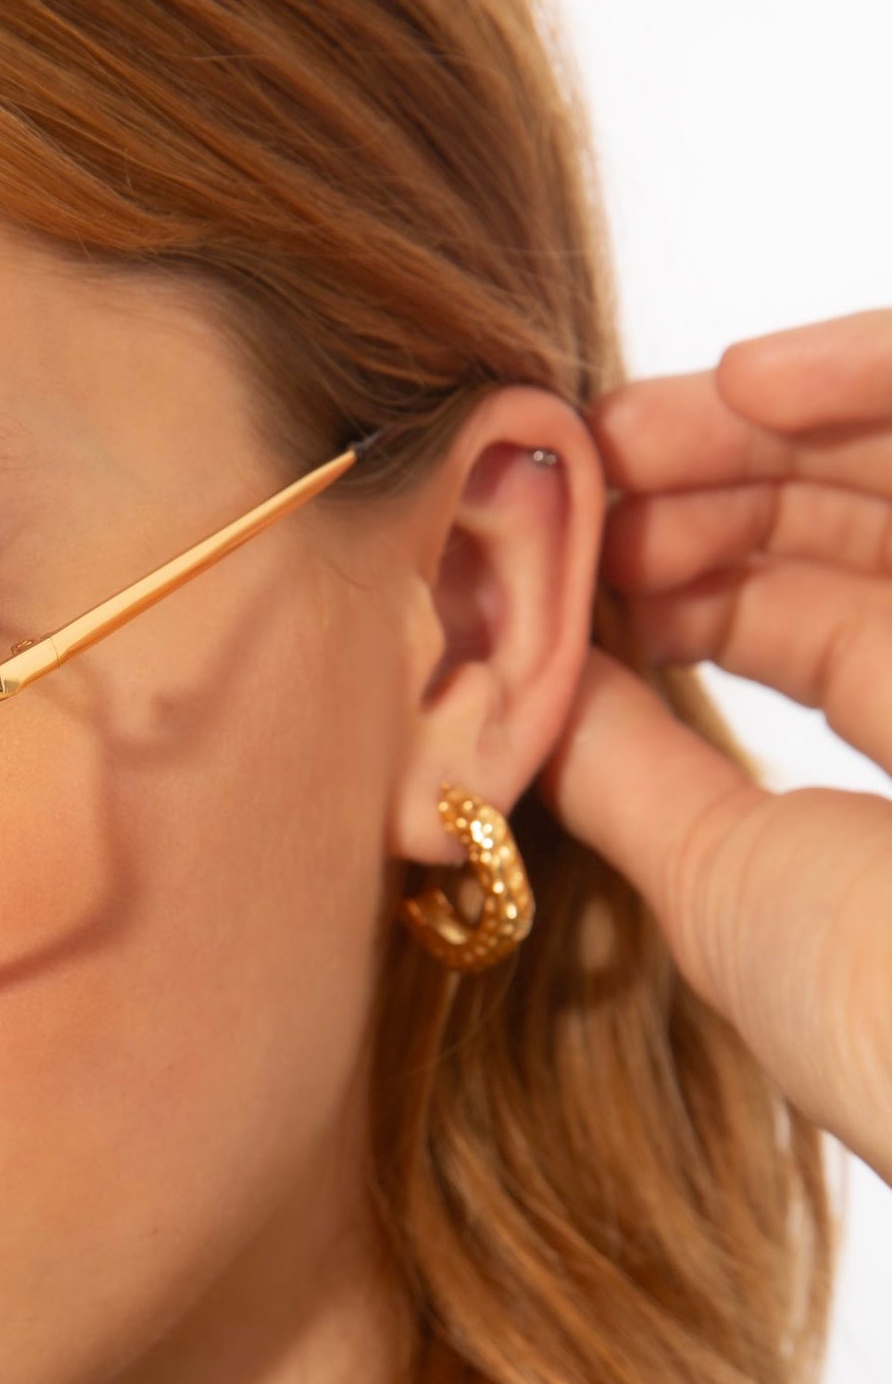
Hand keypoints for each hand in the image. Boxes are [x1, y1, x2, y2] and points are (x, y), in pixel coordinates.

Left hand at [540, 309, 891, 1184]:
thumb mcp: (722, 881)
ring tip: (623, 424)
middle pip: (858, 520)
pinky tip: (743, 379)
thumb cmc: (873, 1010)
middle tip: (577, 462)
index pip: (810, 619)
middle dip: (707, 476)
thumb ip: (632, 778)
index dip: (687, 567)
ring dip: (762, 419)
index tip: (567, 548)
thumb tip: (525, 695)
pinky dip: (871, 372)